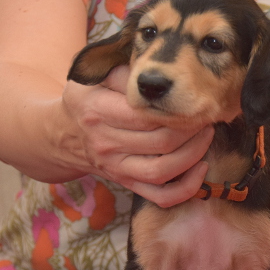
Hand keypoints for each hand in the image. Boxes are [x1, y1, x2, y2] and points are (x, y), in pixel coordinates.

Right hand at [61, 66, 213, 206]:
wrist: (63, 134)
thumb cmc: (86, 98)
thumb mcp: (94, 76)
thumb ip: (126, 73)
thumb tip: (159, 74)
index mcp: (98, 112)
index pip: (145, 115)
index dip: (174, 109)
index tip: (192, 97)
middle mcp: (106, 144)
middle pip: (161, 142)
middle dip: (191, 129)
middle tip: (205, 114)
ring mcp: (117, 168)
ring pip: (163, 171)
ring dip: (193, 155)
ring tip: (206, 135)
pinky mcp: (127, 183)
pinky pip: (161, 196)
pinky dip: (186, 189)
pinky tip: (201, 169)